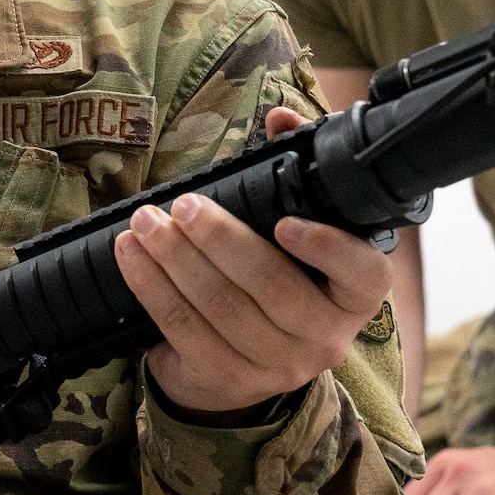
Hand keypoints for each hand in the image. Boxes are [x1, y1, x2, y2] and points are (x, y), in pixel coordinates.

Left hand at [116, 105, 391, 420]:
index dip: (330, 250)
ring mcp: (277, 365)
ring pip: (222, 307)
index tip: (285, 221)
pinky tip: (130, 255)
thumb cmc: (268, 279)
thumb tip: (280, 116)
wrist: (235, 362)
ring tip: (145, 222)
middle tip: (184, 204)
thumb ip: (290, 171)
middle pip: (273, 287)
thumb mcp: (289, 230)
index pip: (365, 276)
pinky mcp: (227, 378)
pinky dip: (151, 287)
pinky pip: (183, 328)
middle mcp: (325, 337)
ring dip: (176, 259)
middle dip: (221, 240)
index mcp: (352, 297)